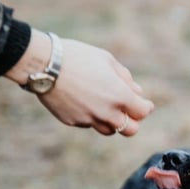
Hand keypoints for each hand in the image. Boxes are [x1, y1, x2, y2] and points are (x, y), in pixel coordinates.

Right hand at [6, 30, 154, 136]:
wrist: (44, 65)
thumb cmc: (77, 57)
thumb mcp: (106, 60)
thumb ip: (125, 78)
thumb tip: (136, 91)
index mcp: (120, 96)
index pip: (143, 112)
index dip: (146, 107)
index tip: (144, 103)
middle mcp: (107, 113)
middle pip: (130, 130)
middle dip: (132, 121)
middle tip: (128, 110)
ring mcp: (90, 120)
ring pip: (109, 130)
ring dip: (111, 121)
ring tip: (103, 105)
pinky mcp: (74, 122)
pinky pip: (88, 124)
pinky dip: (91, 116)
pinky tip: (82, 101)